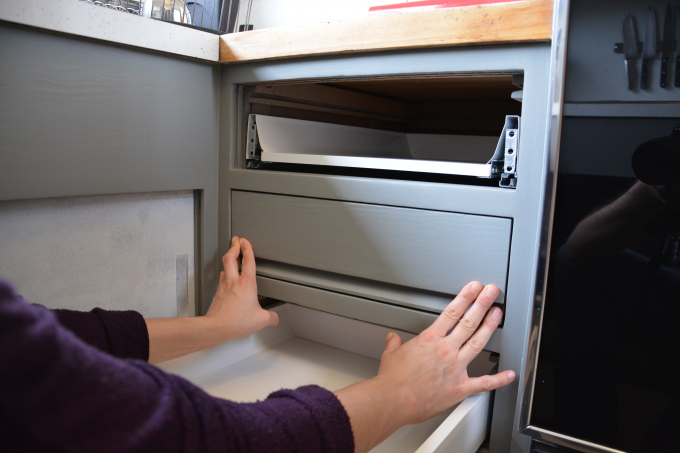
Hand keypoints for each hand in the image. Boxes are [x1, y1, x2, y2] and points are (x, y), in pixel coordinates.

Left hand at [146, 236, 277, 363]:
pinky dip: (224, 274)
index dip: (247, 248)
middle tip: (235, 241)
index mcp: (247, 284)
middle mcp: (234, 282)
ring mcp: (224, 287)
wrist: (216, 327)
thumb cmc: (236, 321)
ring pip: (224, 267)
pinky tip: (225, 277)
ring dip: (228, 259)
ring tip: (231, 257)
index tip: (245, 240)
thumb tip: (274, 319)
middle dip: (233, 247)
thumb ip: (271, 318)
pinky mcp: (217, 294)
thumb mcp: (261, 320)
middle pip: (230, 258)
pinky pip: (220, 279)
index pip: (248, 261)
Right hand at [334, 282, 514, 452]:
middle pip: (468, 322)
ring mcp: (455, 368)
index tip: (473, 289)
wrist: (393, 400)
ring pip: (477, 343)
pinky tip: (509, 374)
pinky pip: (484, 383)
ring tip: (497, 315)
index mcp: (429, 340)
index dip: (465, 297)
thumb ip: (394, 344)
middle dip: (482, 304)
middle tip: (491, 293)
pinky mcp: (460, 388)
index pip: (451, 312)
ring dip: (489, 327)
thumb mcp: (391, 356)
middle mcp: (445, 350)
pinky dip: (499, 379)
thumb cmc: (392, 380)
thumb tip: (392, 339)